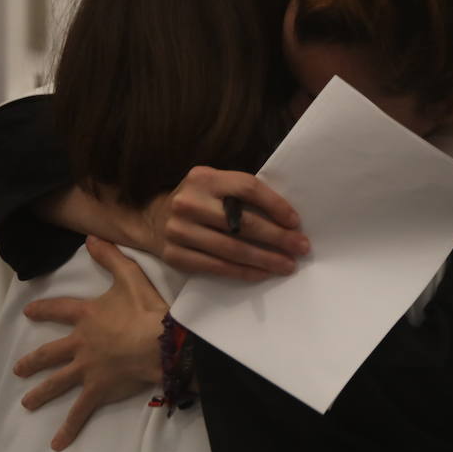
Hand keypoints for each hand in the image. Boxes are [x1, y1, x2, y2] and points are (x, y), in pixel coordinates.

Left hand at [14, 237, 166, 451]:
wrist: (159, 343)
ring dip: (41, 394)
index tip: (28, 312)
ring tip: (27, 403)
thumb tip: (90, 237)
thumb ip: (110, 257)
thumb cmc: (147, 310)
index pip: (59, 311)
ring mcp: (86, 369)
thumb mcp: (130, 276)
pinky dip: (68, 429)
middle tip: (18, 369)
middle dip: (32, 362)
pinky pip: (80, 412)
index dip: (43, 310)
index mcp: (87, 316)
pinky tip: (56, 444)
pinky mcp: (98, 390)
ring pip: (57, 382)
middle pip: (49, 354)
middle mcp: (80, 344)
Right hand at [146, 166, 311, 280]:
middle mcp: (189, 202)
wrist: (151, 218)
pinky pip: (216, 267)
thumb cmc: (198, 201)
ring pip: (232, 249)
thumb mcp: (215, 185)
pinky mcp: (174, 255)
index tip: (296, 222)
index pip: (248, 188)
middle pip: (243, 222)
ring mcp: (179, 230)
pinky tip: (262, 273)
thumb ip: (241, 193)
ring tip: (287, 265)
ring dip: (265, 259)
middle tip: (301, 247)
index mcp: (204, 177)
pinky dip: (243, 272)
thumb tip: (286, 217)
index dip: (275, 205)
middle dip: (278, 237)